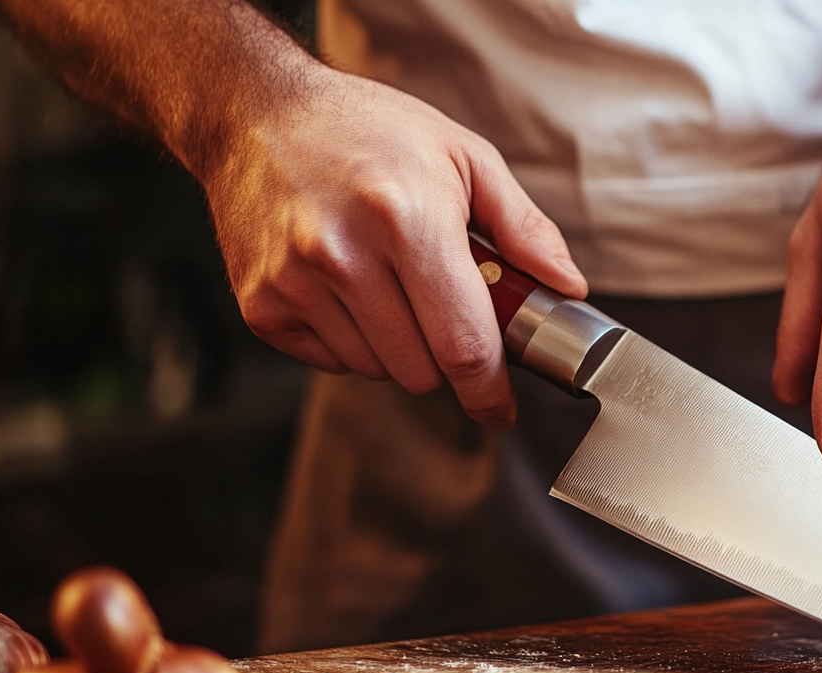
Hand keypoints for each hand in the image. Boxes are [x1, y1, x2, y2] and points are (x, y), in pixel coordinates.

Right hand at [202, 66, 585, 429]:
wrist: (255, 114)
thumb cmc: (369, 130)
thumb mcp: (465, 157)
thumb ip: (524, 228)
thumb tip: (566, 286)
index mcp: (407, 220)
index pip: (462, 346)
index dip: (489, 392)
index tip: (501, 409)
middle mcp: (344, 257)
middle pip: (422, 372)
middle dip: (445, 354)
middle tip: (441, 303)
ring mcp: (295, 284)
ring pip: (377, 371)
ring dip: (397, 346)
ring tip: (389, 280)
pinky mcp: (262, 305)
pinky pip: (332, 362)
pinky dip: (352, 340)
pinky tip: (347, 286)